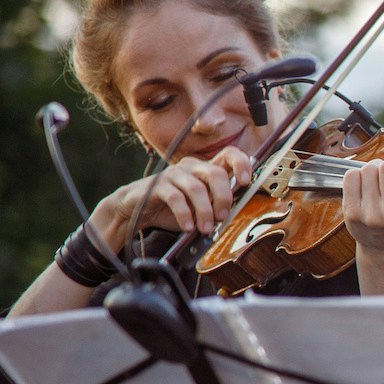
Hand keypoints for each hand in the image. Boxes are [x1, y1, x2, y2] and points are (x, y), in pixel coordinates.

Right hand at [92, 146, 252, 244]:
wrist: (137, 210)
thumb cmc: (175, 208)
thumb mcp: (202, 207)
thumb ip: (219, 205)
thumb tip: (239, 213)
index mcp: (206, 169)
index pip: (229, 155)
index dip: (241, 164)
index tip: (246, 182)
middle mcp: (192, 166)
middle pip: (216, 173)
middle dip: (223, 197)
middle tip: (222, 217)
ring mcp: (174, 174)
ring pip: (196, 188)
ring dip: (204, 211)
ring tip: (205, 228)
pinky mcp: (158, 185)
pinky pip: (176, 198)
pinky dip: (185, 214)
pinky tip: (188, 227)